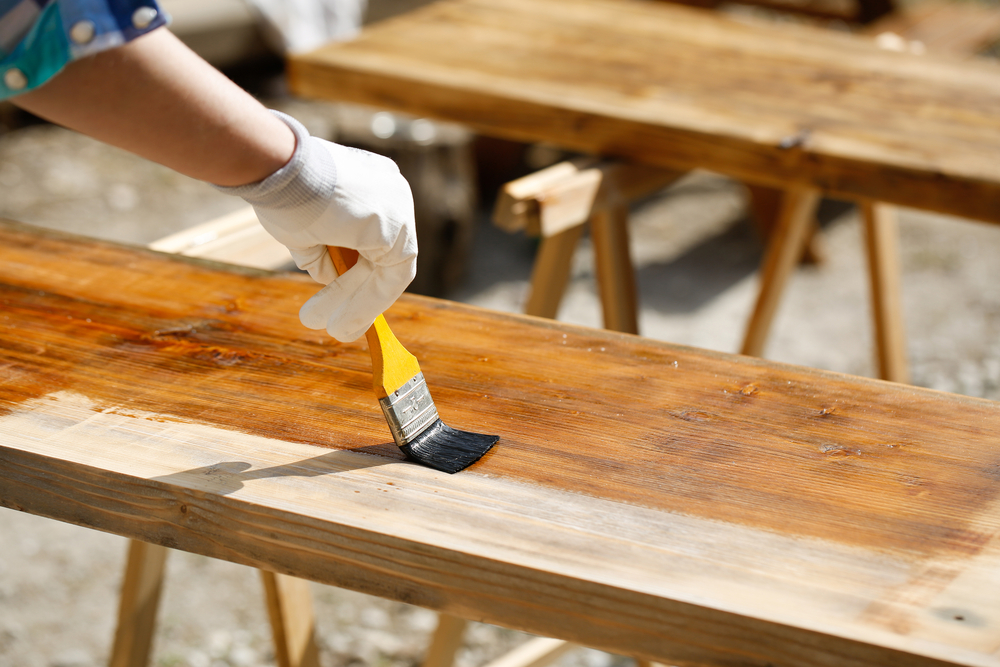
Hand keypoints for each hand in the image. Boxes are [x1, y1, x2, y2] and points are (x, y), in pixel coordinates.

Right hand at [220, 112, 416, 341]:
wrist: (276, 168)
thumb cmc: (282, 189)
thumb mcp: (304, 225)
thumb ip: (322, 249)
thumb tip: (328, 276)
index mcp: (373, 184)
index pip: (375, 237)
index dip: (359, 270)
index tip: (341, 294)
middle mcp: (393, 194)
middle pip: (383, 256)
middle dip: (357, 293)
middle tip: (337, 323)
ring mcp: (398, 209)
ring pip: (387, 272)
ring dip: (361, 306)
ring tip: (337, 332)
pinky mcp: (394, 228)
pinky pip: (387, 279)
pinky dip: (366, 304)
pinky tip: (342, 323)